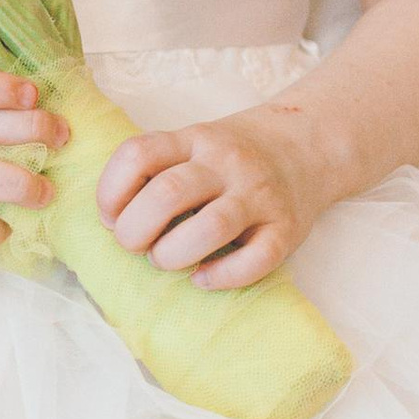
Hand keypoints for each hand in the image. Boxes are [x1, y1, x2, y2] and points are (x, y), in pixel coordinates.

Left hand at [94, 111, 319, 291]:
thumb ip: (156, 170)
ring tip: (165, 259)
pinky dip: (222, 276)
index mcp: (194, 139)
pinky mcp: (287, 228)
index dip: (110, 191)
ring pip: (212, 226)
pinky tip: (202, 279)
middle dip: (135, 230)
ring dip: (173, 253)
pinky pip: (256, 259)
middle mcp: (227, 163)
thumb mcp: (194, 144)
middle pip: (168, 193)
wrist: (308, 146)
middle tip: (134, 245)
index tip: (110, 216)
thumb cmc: (233, 158)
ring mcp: (260, 195)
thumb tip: (112, 220)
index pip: (138, 154)